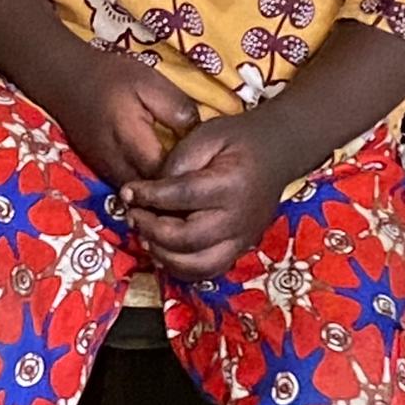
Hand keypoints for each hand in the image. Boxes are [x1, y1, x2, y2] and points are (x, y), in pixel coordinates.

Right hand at [40, 50, 198, 190]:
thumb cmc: (110, 76)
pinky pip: (128, 190)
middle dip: (175, 197)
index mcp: (131, 140)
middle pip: (151, 196)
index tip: (209, 177)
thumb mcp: (150, 81)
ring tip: (185, 191)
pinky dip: (145, 191)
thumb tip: (199, 133)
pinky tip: (162, 183)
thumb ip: (177, 108)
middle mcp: (116, 163)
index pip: (165, 176)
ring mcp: (106, 170)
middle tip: (203, 190)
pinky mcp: (101, 170)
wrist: (65, 77)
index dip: (187, 181)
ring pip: (138, 199)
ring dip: (159, 198)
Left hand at [120, 114, 290, 280]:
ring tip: (144, 235)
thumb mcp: (206, 134)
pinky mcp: (241, 249)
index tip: (127, 192)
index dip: (150, 197)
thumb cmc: (238, 139)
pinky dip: (182, 267)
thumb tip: (151, 190)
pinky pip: (209, 270)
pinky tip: (163, 250)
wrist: (277, 152)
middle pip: (188, 239)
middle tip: (132, 215)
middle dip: (152, 229)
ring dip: (164, 255)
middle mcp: (240, 219)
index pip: (183, 197)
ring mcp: (243, 239)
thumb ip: (178, 161)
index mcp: (231, 185)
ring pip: (198, 265)